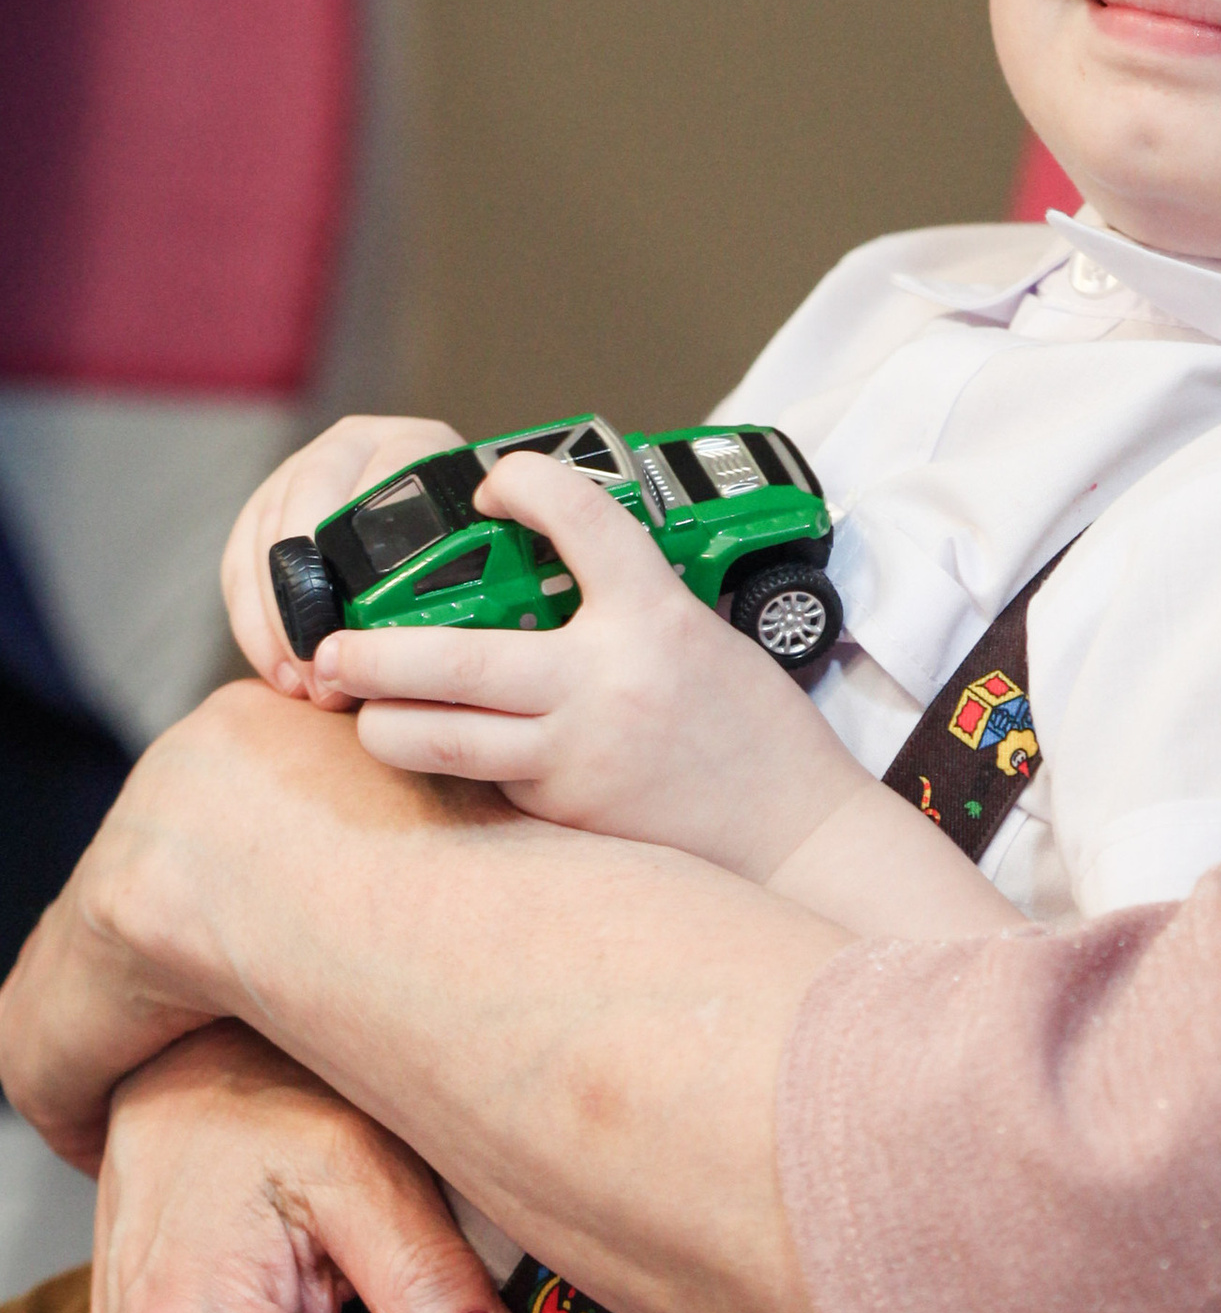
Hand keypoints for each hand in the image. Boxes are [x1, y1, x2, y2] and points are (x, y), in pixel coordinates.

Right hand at [223, 414, 463, 699]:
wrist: (440, 526)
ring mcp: (300, 469)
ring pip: (265, 538)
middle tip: (322, 659)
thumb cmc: (474, 551)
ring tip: (303, 678)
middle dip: (309, 592)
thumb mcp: (484, 554)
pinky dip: (254, 621)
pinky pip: (239, 563)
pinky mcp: (262, 507)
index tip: (361, 627)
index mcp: (415, 444)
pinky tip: (280, 667)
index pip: (382, 487)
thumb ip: (468, 582)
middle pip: (308, 504)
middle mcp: (353, 444)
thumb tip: (433, 641)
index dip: (366, 562)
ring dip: (278, 619)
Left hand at [318, 449, 860, 881]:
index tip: (495, 483)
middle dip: (376, 652)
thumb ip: (625, 605)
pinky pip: (483, 779)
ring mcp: (579, 754)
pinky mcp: (565, 813)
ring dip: (383, 721)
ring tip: (358, 706)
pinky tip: (434, 748)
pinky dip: (449, 760)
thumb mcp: (696, 634)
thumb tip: (543, 565)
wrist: (794, 830)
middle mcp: (608, 680)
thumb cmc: (748, 725)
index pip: (581, 518)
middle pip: (457, 658)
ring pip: (442, 738)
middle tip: (335, 645)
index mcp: (656, 614)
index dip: (529, 485)